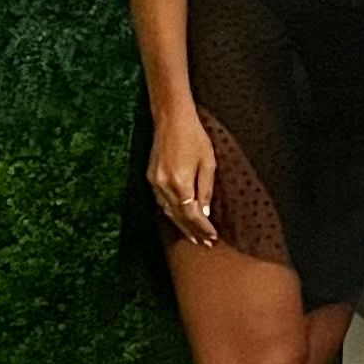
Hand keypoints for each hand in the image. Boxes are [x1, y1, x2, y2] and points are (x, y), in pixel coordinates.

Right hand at [148, 101, 221, 245]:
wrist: (171, 119)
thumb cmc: (195, 138)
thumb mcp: (208, 163)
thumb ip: (206, 190)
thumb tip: (204, 214)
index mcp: (181, 183)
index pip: (191, 214)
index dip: (202, 228)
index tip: (212, 237)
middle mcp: (164, 186)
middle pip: (178, 216)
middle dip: (192, 231)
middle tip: (205, 243)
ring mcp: (154, 182)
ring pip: (167, 211)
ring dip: (181, 225)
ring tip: (194, 236)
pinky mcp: (150, 177)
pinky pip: (161, 202)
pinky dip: (171, 212)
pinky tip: (179, 218)